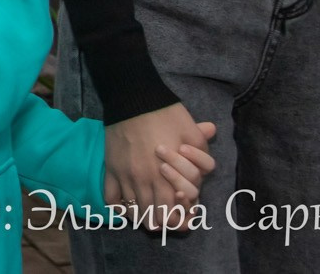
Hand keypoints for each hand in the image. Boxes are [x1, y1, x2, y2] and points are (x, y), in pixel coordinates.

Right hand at [105, 106, 216, 230]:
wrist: (133, 97)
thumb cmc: (165, 114)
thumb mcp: (191, 132)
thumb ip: (202, 152)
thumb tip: (208, 164)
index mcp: (166, 177)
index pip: (172, 214)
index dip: (179, 220)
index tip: (182, 216)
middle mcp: (145, 181)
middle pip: (152, 218)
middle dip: (161, 221)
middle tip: (166, 217)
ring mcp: (125, 177)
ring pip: (132, 212)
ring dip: (142, 217)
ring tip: (148, 213)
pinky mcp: (110, 169)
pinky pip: (112, 199)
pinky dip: (120, 207)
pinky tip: (127, 205)